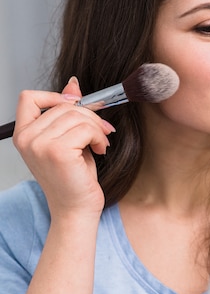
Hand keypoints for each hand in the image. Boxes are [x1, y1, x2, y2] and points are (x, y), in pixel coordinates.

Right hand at [13, 77, 114, 216]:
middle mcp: (26, 139)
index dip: (55, 95)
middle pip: (63, 105)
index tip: (75, 103)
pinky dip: (99, 136)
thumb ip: (67, 113)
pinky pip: (86, 129)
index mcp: (23, 135)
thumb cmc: (73, 178)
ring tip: (100, 143)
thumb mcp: (68, 139)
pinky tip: (100, 150)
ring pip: (77, 115)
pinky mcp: (57, 152)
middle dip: (89, 115)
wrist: (76, 210)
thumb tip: (73, 83)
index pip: (28, 98)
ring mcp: (40, 145)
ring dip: (96, 127)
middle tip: (101, 131)